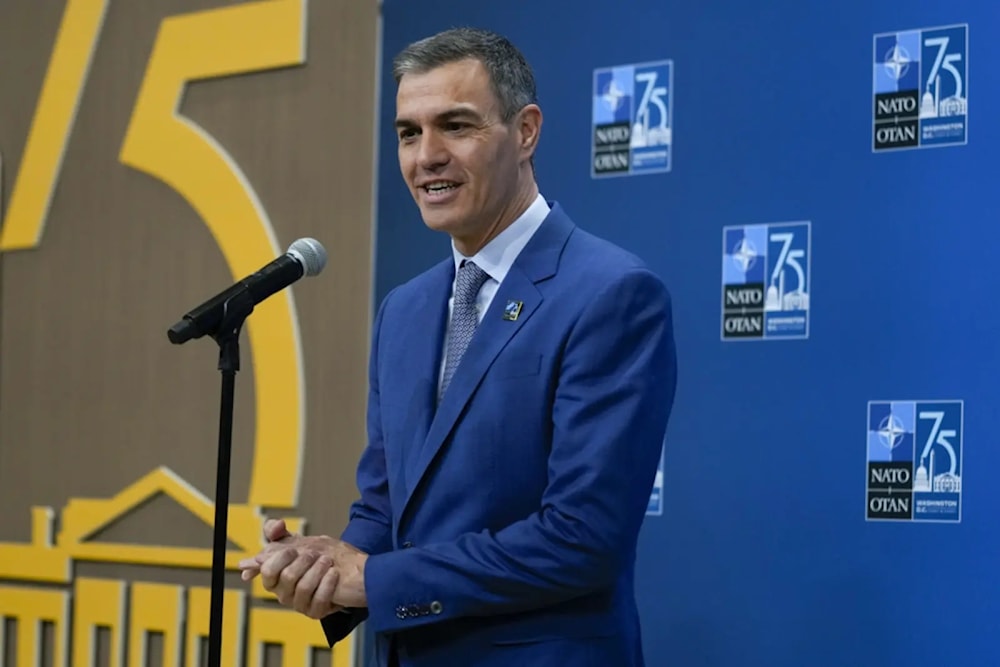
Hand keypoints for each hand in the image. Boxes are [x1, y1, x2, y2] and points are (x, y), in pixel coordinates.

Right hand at [238, 519, 368, 616]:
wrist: (351, 569)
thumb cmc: (322, 554)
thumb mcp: (299, 539)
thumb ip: (280, 532)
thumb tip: (275, 526)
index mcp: (275, 577)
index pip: (266, 571)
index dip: (279, 558)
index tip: (292, 550)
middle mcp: (283, 593)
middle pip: (286, 577)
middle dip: (303, 561)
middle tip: (315, 553)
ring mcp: (299, 604)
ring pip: (303, 588)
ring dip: (318, 570)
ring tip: (328, 561)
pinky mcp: (315, 612)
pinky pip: (318, 599)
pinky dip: (328, 583)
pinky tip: (334, 573)